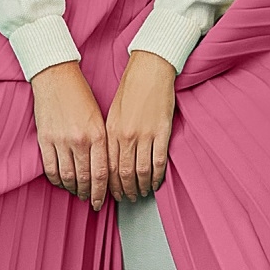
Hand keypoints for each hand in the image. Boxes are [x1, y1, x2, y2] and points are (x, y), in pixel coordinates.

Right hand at [31, 61, 108, 210]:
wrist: (56, 76)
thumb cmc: (80, 95)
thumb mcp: (99, 118)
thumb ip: (102, 144)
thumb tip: (104, 170)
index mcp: (97, 135)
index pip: (102, 173)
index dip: (101, 192)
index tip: (100, 201)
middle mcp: (80, 140)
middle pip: (85, 179)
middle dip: (88, 194)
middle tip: (89, 201)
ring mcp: (60, 140)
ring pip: (67, 177)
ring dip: (72, 189)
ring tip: (76, 193)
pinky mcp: (44, 139)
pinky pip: (50, 168)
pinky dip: (56, 180)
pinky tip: (61, 182)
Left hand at [106, 50, 176, 202]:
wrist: (150, 70)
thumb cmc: (131, 89)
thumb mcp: (112, 113)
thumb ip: (111, 136)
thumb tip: (110, 159)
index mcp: (110, 131)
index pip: (107, 166)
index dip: (110, 185)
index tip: (112, 194)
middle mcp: (125, 136)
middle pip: (123, 173)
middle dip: (124, 190)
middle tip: (127, 199)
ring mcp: (144, 135)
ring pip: (140, 171)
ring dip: (141, 187)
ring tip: (141, 194)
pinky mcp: (161, 132)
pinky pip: (158, 162)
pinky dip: (156, 176)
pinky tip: (155, 183)